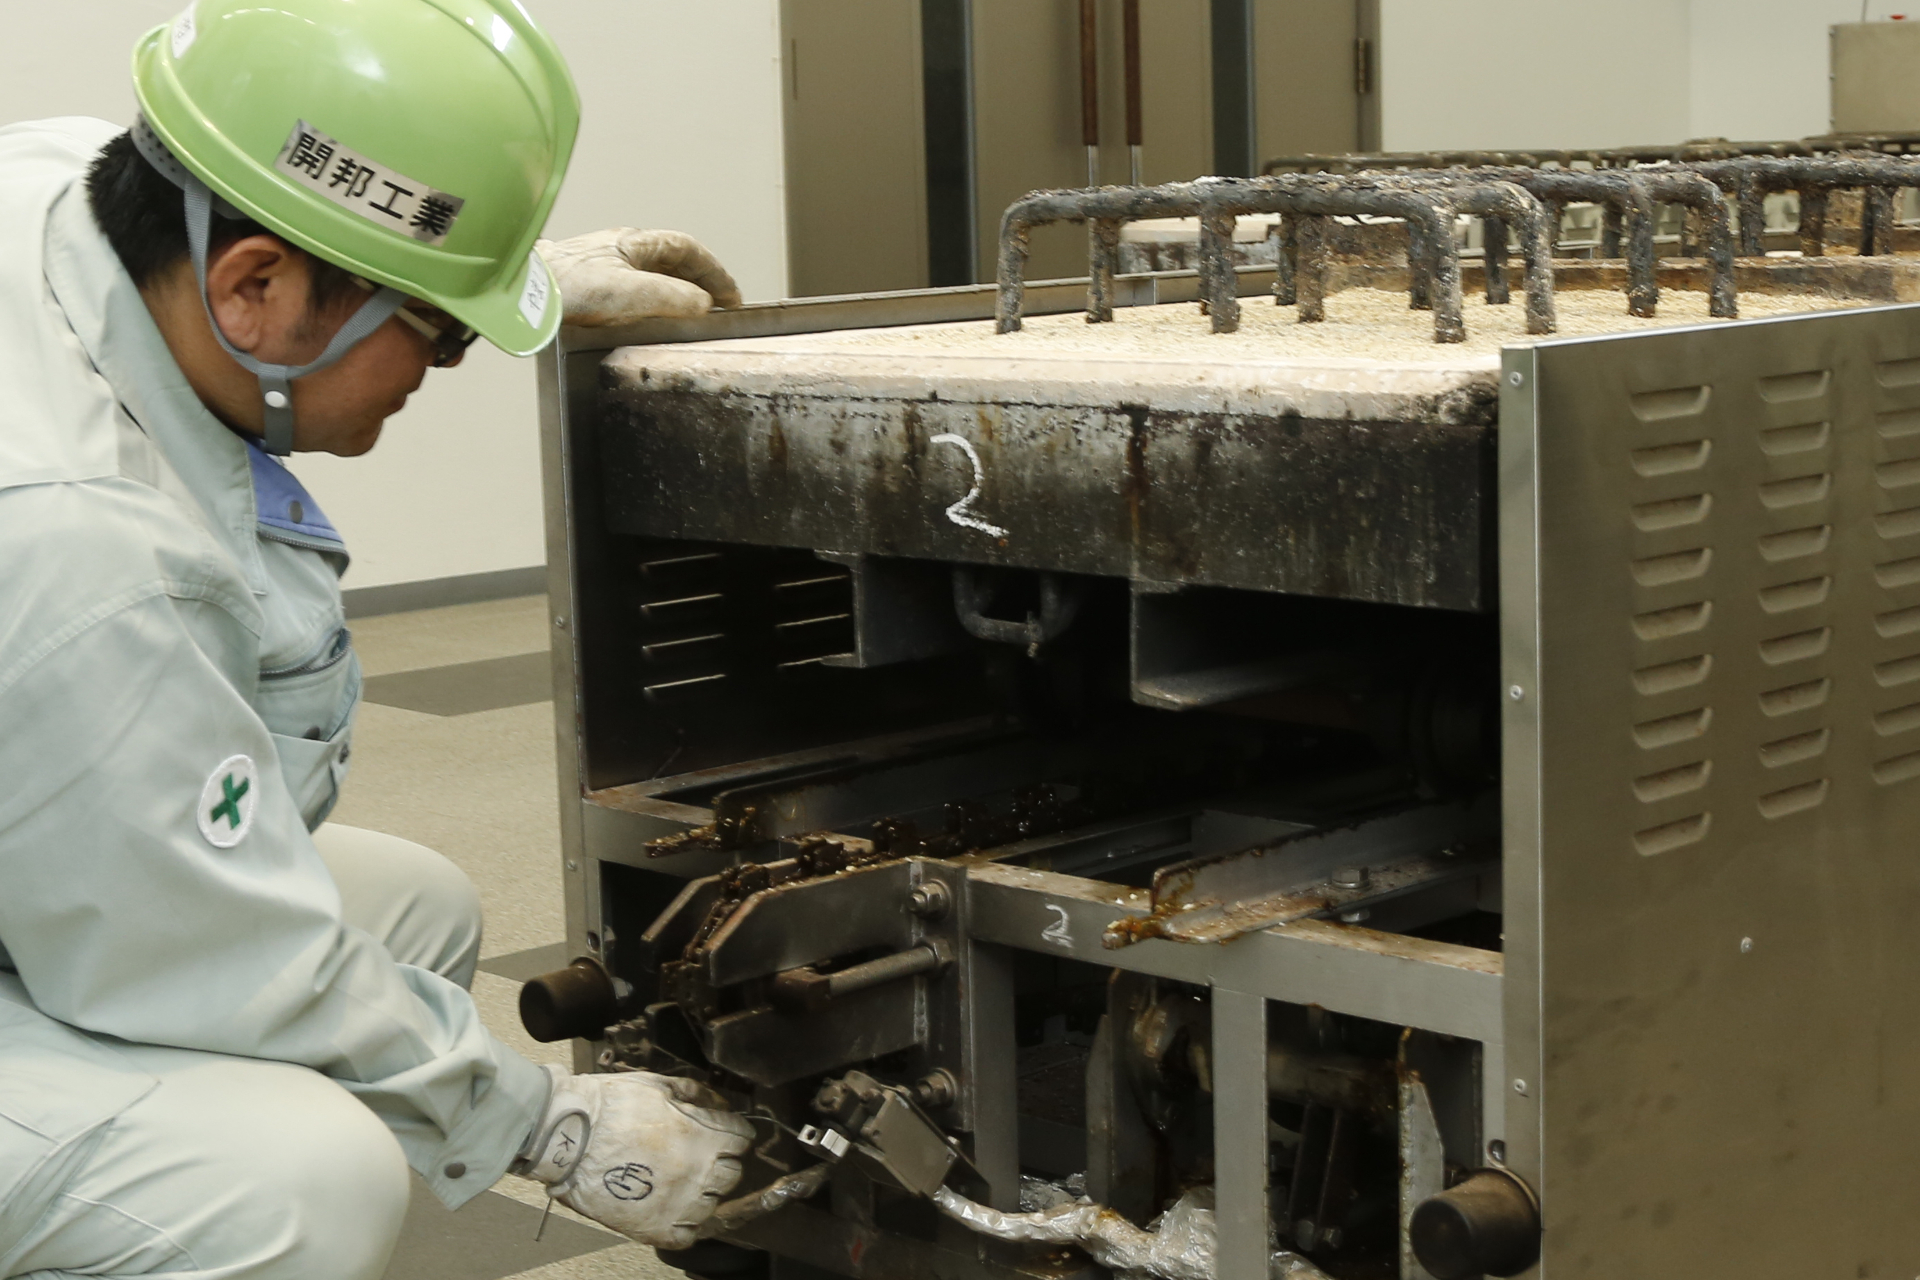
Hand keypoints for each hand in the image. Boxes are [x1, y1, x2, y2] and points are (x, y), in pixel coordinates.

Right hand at [517, 1066, 753, 1247]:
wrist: (567, 1136)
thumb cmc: (610, 1106)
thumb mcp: (659, 1085)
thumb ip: (698, 1094)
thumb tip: (722, 1103)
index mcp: (703, 1136)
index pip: (741, 1138)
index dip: (732, 1131)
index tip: (724, 1132)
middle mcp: (697, 1173)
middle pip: (732, 1174)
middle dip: (722, 1161)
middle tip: (702, 1154)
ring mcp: (677, 1205)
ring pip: (712, 1205)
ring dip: (704, 1192)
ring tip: (682, 1180)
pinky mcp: (653, 1228)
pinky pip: (687, 1236)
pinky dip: (685, 1224)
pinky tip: (674, 1208)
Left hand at [538, 228, 743, 324]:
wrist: (518, 291)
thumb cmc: (566, 286)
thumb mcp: (630, 293)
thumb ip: (671, 298)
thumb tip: (702, 305)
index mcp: (634, 243)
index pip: (687, 249)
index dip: (713, 272)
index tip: (731, 297)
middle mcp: (620, 249)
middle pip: (672, 260)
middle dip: (699, 282)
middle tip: (718, 306)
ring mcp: (603, 265)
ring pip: (652, 274)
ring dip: (676, 292)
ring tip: (691, 315)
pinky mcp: (587, 284)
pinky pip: (633, 288)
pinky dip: (653, 301)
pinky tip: (649, 318)